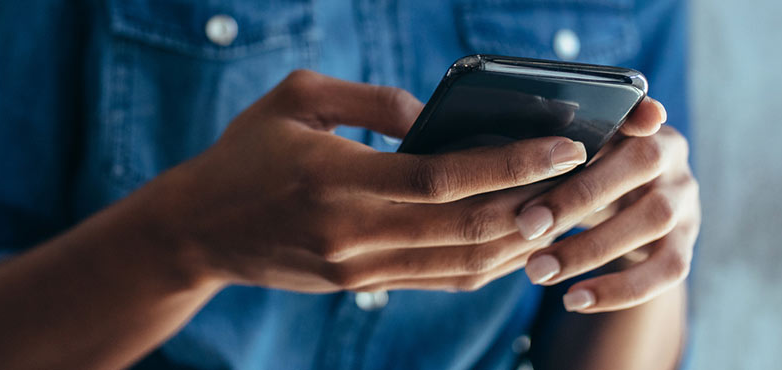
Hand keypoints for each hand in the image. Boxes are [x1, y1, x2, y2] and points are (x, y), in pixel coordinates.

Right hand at [114, 70, 588, 292]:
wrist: (195, 232)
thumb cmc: (244, 153)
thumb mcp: (296, 100)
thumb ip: (373, 101)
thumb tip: (436, 117)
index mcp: (335, 179)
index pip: (443, 179)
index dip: (511, 164)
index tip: (564, 145)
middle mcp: (351, 232)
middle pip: (466, 227)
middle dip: (536, 204)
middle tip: (586, 179)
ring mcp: (358, 268)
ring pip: (462, 263)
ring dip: (522, 240)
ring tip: (565, 208)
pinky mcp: (359, 286)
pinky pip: (439, 279)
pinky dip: (488, 262)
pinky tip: (519, 238)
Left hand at [513, 97, 700, 312]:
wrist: (626, 214)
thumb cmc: (581, 175)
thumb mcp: (569, 156)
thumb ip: (547, 146)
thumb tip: (493, 149)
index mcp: (640, 122)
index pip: (637, 109)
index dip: (628, 114)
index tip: (592, 132)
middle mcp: (671, 155)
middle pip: (640, 164)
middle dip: (578, 196)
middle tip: (526, 225)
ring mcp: (686, 200)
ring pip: (652, 220)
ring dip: (590, 249)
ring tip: (537, 270)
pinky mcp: (687, 244)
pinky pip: (666, 270)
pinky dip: (619, 290)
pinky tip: (573, 300)